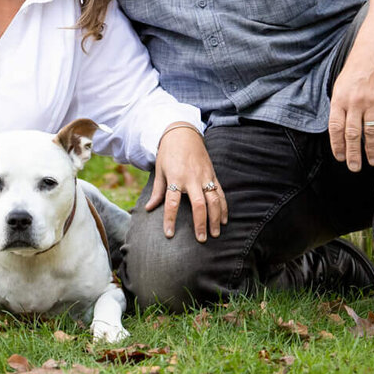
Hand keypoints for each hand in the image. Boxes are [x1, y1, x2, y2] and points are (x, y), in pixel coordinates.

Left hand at [144, 125, 225, 241]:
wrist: (183, 134)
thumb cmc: (168, 153)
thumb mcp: (159, 170)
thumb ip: (157, 191)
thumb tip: (149, 209)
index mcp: (175, 178)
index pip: (172, 203)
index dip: (170, 220)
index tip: (169, 235)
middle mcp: (192, 179)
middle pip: (199, 204)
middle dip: (201, 223)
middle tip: (201, 239)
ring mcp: (205, 177)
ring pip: (214, 200)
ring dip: (215, 218)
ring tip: (215, 234)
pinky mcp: (213, 175)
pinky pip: (220, 193)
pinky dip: (224, 208)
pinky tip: (224, 220)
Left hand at [327, 41, 373, 170]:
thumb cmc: (356, 68)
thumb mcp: (340, 85)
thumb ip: (339, 106)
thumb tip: (337, 129)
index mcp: (339, 99)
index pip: (335, 128)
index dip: (337, 146)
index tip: (341, 158)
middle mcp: (355, 102)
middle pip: (352, 134)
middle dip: (353, 154)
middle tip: (355, 168)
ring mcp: (373, 101)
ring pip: (371, 133)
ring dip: (372, 150)